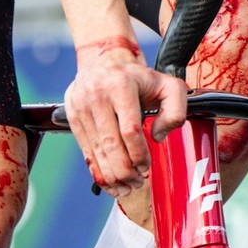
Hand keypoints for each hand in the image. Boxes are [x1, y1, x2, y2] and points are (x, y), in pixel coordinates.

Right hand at [64, 47, 188, 195]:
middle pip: (110, 144)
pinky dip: (97, 170)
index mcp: (121, 85)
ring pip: (96, 151)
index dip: (139, 154)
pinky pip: (85, 150)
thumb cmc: (139, 78)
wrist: (104, 60)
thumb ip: (176, 110)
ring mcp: (81, 106)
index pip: (129, 129)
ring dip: (111, 175)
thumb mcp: (168, 85)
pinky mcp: (72, 116)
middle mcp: (97, 95)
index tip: (146, 166)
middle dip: (125, 170)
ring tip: (126, 187)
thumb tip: (158, 137)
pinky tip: (110, 182)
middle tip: (137, 183)